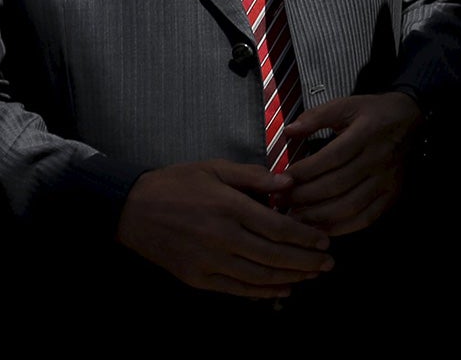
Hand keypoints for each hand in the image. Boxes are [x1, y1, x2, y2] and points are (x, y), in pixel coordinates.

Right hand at [115, 160, 332, 299]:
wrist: (133, 210)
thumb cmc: (177, 183)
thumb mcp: (215, 167)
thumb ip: (254, 176)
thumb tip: (289, 184)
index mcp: (229, 207)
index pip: (277, 227)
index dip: (304, 236)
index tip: (324, 240)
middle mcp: (222, 238)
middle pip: (274, 256)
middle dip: (305, 261)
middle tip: (328, 263)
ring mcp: (209, 262)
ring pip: (259, 276)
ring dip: (290, 278)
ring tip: (312, 276)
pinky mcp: (198, 279)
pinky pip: (237, 289)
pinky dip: (263, 292)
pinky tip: (282, 289)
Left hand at [279, 91, 422, 236]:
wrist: (410, 119)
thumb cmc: (373, 112)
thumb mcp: (346, 104)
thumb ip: (316, 116)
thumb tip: (288, 131)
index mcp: (366, 133)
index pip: (331, 158)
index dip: (305, 171)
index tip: (282, 180)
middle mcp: (378, 159)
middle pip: (337, 184)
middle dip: (305, 196)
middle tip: (280, 202)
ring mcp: (386, 180)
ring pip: (349, 205)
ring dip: (319, 216)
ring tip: (294, 219)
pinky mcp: (391, 196)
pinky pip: (365, 218)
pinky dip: (342, 227)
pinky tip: (320, 228)